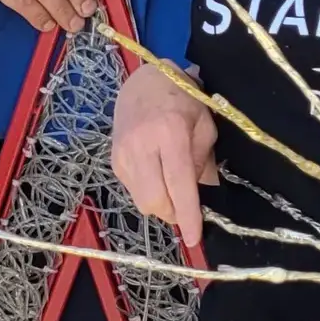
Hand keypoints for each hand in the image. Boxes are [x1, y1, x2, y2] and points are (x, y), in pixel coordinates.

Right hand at [109, 65, 216, 261]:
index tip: (194, 238)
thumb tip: (202, 194)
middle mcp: (142, 145)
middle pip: (155, 200)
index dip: (187, 215)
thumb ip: (203, 162)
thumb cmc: (182, 101)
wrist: (144, 82)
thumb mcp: (205, 125)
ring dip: (160, 205)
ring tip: (171, 188)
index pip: (179, 184)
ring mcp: (123, 153)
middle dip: (173, 213)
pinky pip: (132, 191)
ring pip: (141, 200)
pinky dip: (147, 192)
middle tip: (185, 208)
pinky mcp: (114, 160)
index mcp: (170, 134)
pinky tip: (156, 175)